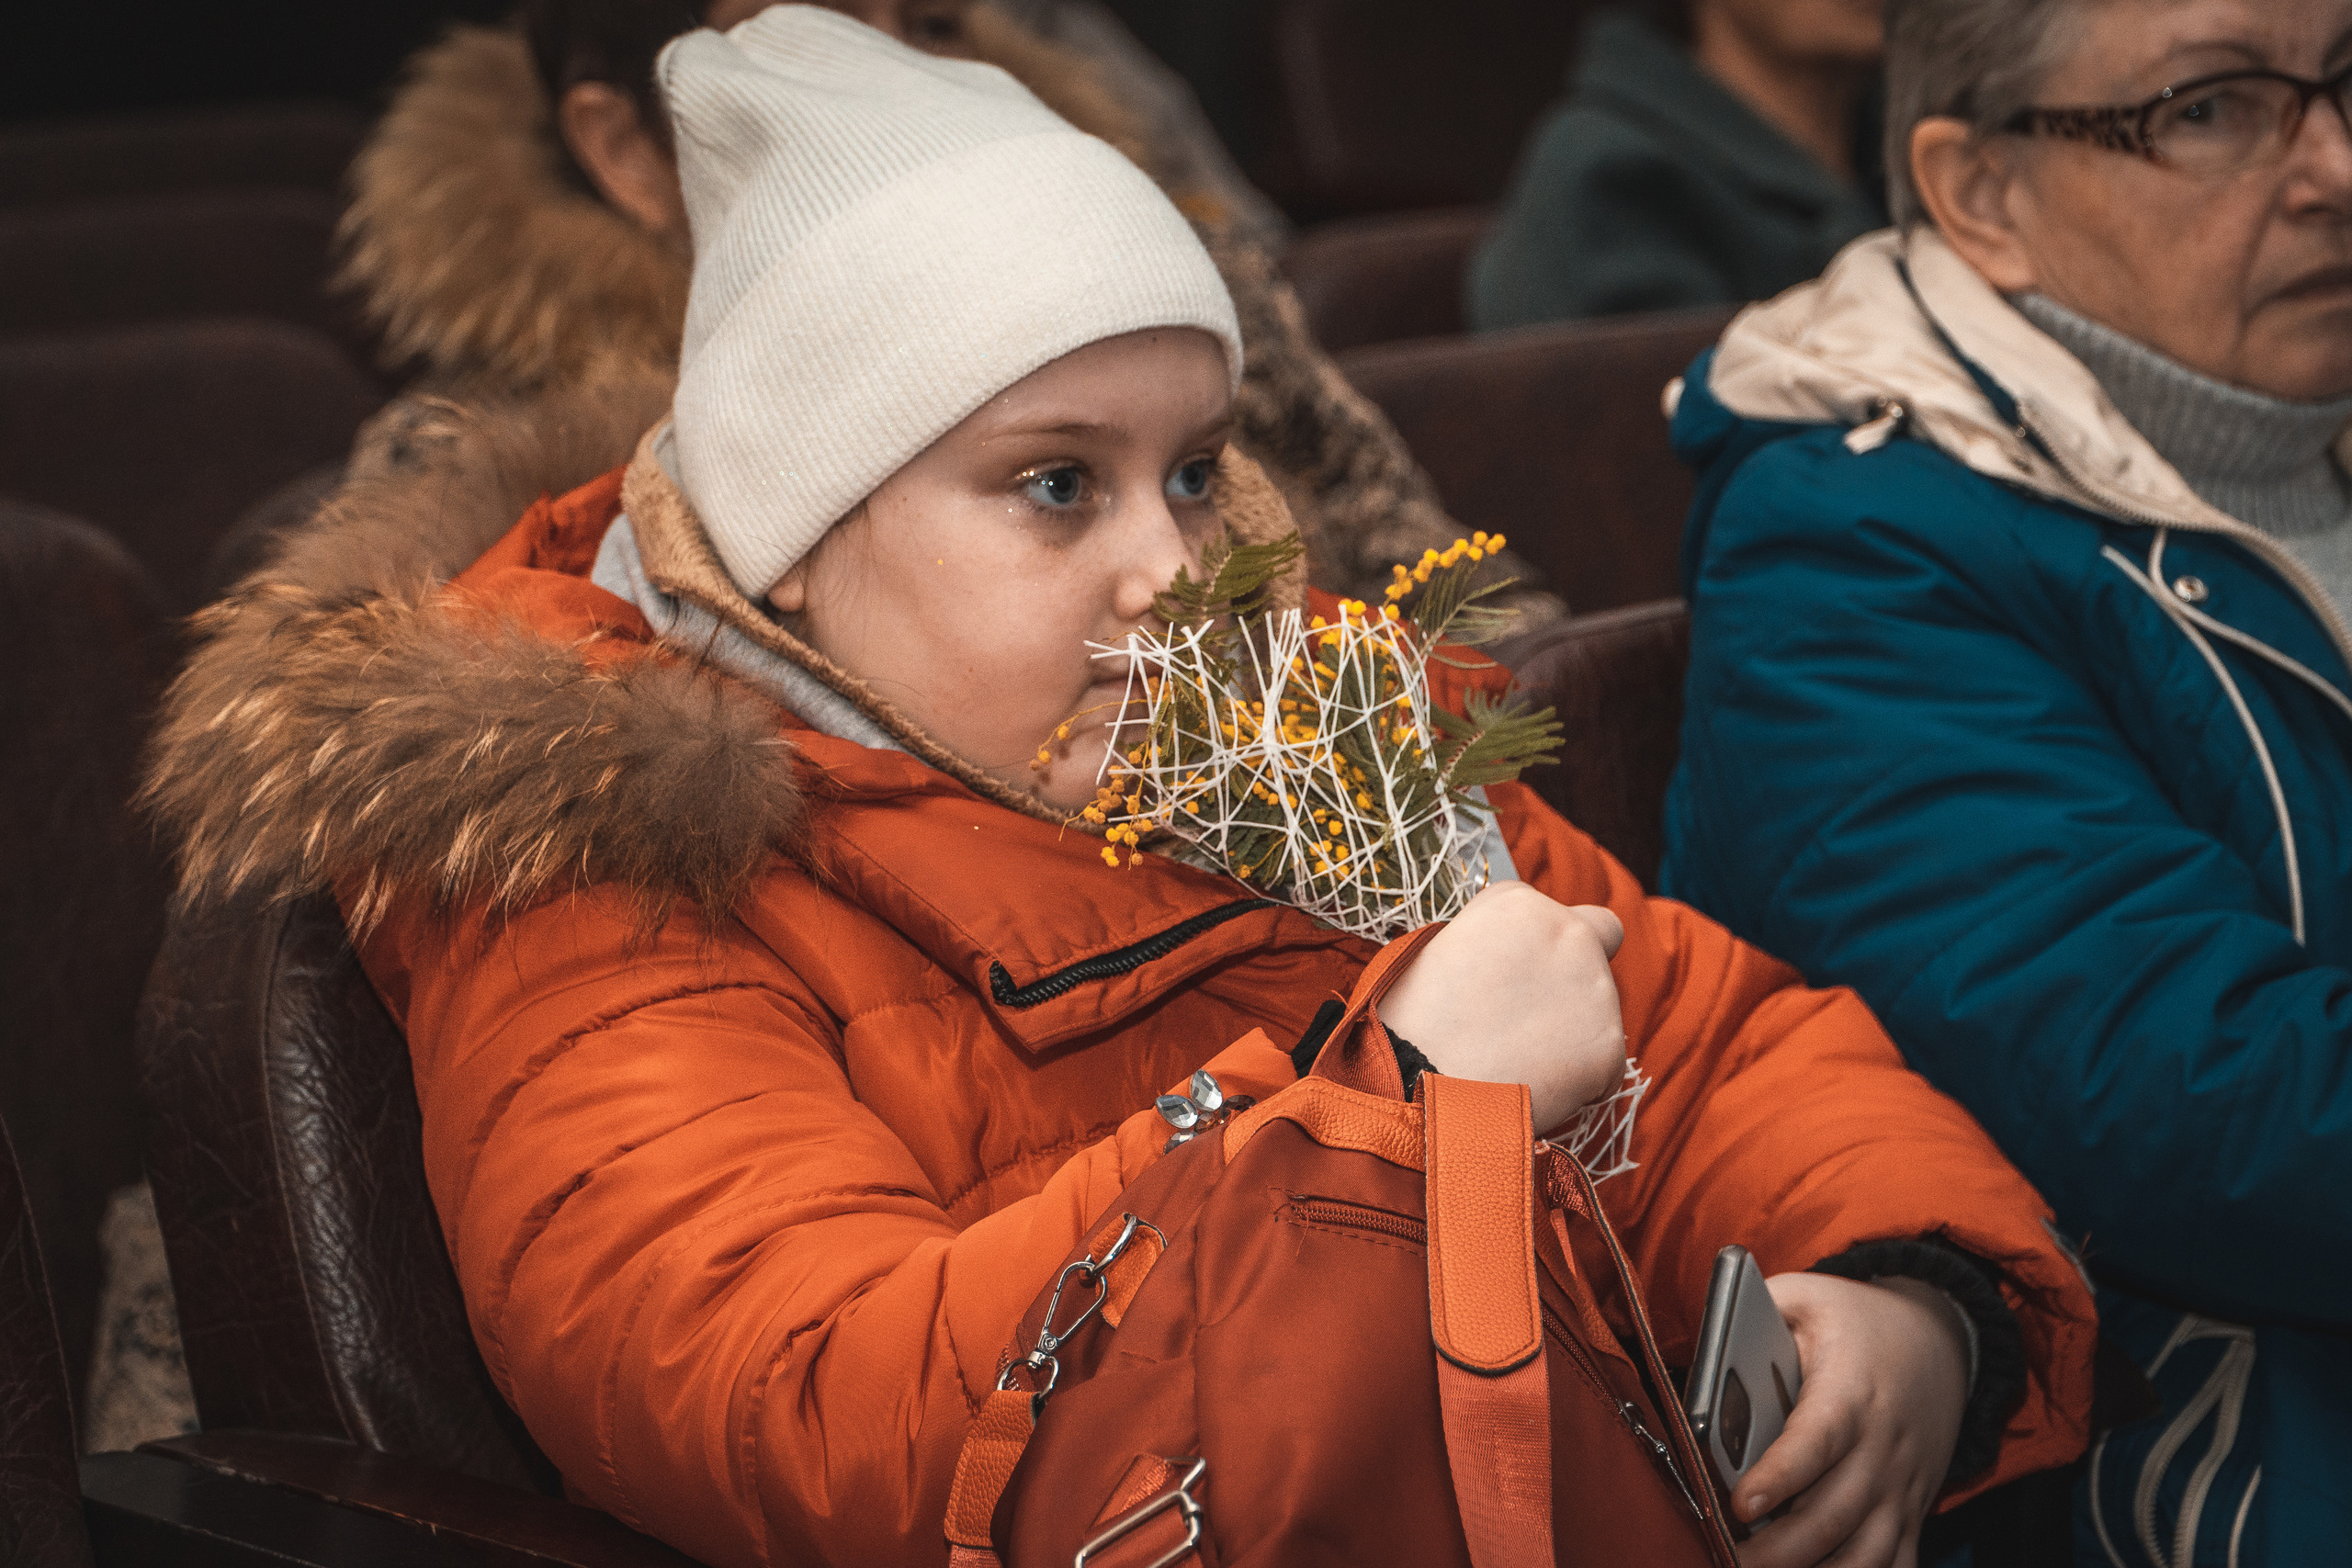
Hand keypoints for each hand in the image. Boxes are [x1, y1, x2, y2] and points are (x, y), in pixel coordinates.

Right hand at [1378, 881, 1627, 1131]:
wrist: (1420, 1088)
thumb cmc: (1410, 1024)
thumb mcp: (1434, 949)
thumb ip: (1488, 939)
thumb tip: (1506, 956)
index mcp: (1519, 904)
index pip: (1548, 910)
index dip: (1530, 946)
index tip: (1507, 976)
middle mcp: (1568, 933)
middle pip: (1597, 939)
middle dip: (1574, 969)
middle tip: (1530, 1014)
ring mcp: (1597, 989)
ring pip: (1599, 1005)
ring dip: (1573, 1027)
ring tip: (1518, 1059)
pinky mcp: (1610, 1046)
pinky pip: (1603, 1062)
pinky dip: (1579, 1077)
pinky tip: (1532, 1085)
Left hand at [1734, 1273, 1970, 1567]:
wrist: (1938, 1340)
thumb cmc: (1855, 1321)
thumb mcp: (1804, 1296)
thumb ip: (1750, 1315)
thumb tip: (1702, 1356)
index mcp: (1850, 1394)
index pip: (1816, 1442)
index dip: (1781, 1477)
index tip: (1740, 1503)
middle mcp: (1882, 1450)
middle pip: (1832, 1515)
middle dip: (1777, 1551)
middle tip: (1727, 1561)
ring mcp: (1901, 1489)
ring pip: (1865, 1555)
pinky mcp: (1910, 1513)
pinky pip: (1894, 1566)